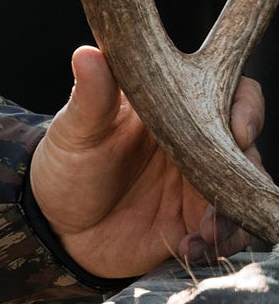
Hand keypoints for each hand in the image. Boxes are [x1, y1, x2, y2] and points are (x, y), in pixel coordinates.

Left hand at [29, 45, 264, 280]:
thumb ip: (90, 96)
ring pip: (247, 193)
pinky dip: (221, 243)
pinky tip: (190, 250)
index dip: (245, 107)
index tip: (236, 130)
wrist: (54, 223)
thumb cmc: (67, 164)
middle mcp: (200, 144)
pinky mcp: (200, 224)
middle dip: (246, 171)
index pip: (232, 94)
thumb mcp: (75, 131)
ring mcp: (204, 186)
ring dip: (234, 214)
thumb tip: (88, 54)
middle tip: (220, 191)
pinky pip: (232, 233)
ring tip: (203, 232)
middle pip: (249, 148)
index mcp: (177, 109)